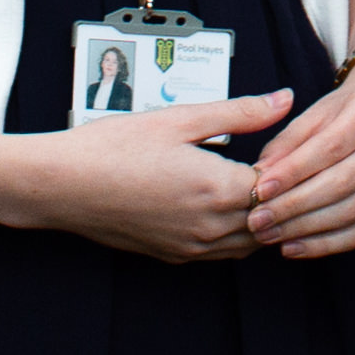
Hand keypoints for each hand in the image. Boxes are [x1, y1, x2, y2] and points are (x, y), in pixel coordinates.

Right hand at [0, 88, 291, 259]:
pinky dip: (236, 233)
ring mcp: (190, 247)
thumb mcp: (181, 118)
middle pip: (271, 219)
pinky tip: (228, 205)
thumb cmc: (114, 146)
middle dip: (283, 195)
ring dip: (261, 217)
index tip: (293, 145)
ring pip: (249, 242)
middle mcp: (208, 227)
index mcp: (216, 189)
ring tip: (260, 184)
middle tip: (285, 164)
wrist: (61, 185)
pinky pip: (222, 252)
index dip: (292, 166)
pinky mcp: (173, 255)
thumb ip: (241, 112)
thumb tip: (285, 99)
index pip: (280, 187)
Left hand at [246, 62, 354, 258]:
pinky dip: (327, 244)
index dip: (294, 172)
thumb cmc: (344, 114)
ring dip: (306, 229)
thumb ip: (288, 142)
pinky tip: (296, 246)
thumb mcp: (315, 113)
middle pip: (343, 183)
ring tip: (270, 234)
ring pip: (353, 211)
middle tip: (259, 220)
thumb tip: (261, 175)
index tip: (261, 190)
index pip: (331, 147)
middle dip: (295, 206)